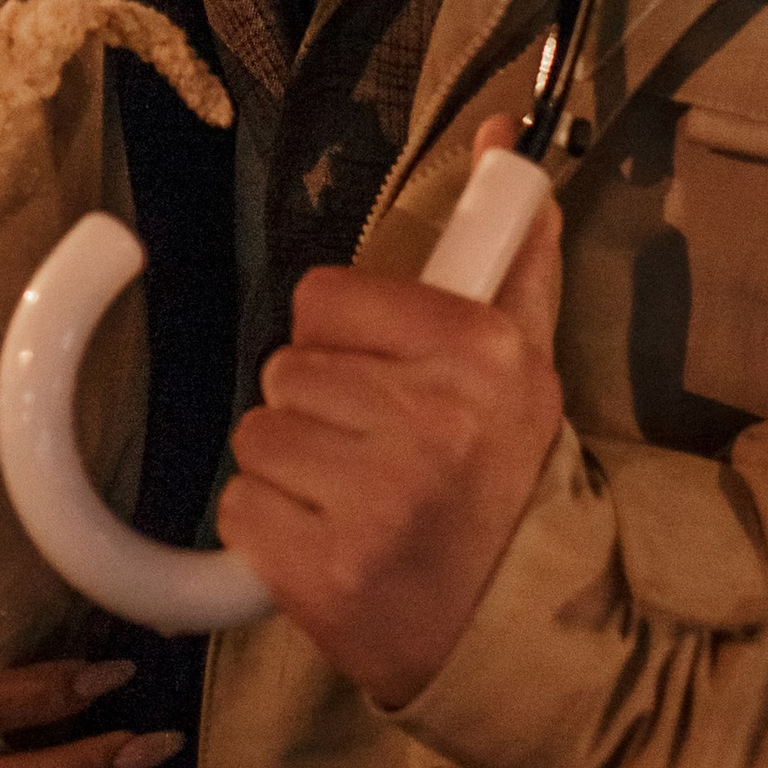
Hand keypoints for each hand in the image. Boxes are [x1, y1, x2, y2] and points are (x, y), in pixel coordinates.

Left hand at [217, 121, 564, 707]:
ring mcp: (374, 501)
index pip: (321, 298)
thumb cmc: (508, 483)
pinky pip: (240, 508)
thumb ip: (508, 248)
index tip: (386, 379)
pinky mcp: (321, 572)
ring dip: (292, 471)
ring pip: (256, 436)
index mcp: (478, 352)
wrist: (519, 633)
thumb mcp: (528, 360)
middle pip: (285, 370)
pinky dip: (271, 532)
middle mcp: (430, 419)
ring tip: (358, 501)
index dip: (343, 340)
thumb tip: (503, 134)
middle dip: (320, 409)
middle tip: (380, 452)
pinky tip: (333, 545)